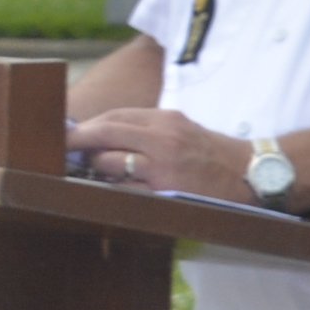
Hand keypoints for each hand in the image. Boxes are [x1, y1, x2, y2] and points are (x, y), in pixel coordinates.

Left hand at [65, 107, 249, 198]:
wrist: (250, 173)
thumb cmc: (209, 152)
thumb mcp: (179, 128)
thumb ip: (143, 129)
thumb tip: (98, 134)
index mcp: (165, 120)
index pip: (114, 117)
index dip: (85, 126)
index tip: (65, 134)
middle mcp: (163, 139)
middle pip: (106, 135)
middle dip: (78, 143)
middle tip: (60, 152)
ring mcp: (164, 167)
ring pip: (110, 165)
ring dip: (95, 170)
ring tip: (93, 174)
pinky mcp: (166, 192)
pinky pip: (125, 191)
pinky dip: (112, 190)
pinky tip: (110, 191)